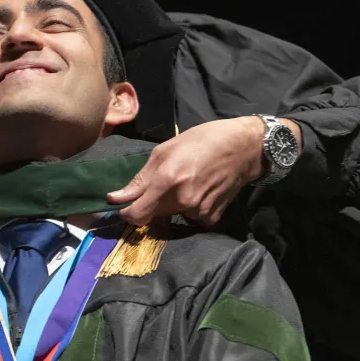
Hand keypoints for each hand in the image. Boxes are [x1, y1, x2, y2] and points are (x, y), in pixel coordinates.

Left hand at [107, 117, 298, 226]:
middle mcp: (182, 200)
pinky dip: (190, 209)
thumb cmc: (202, 140)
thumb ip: (140, 179)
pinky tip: (199, 191)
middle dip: (150, 205)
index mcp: (167, 180)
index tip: (125, 207)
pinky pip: (191, 219)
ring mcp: (199, 211)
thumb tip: (116, 198)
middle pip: (153, 216)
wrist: (243, 147)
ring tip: (186, 183)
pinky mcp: (212, 218)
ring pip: (172, 216)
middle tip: (162, 186)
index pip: (137, 214)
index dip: (127, 213)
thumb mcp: (165, 150)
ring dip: (171, 205)